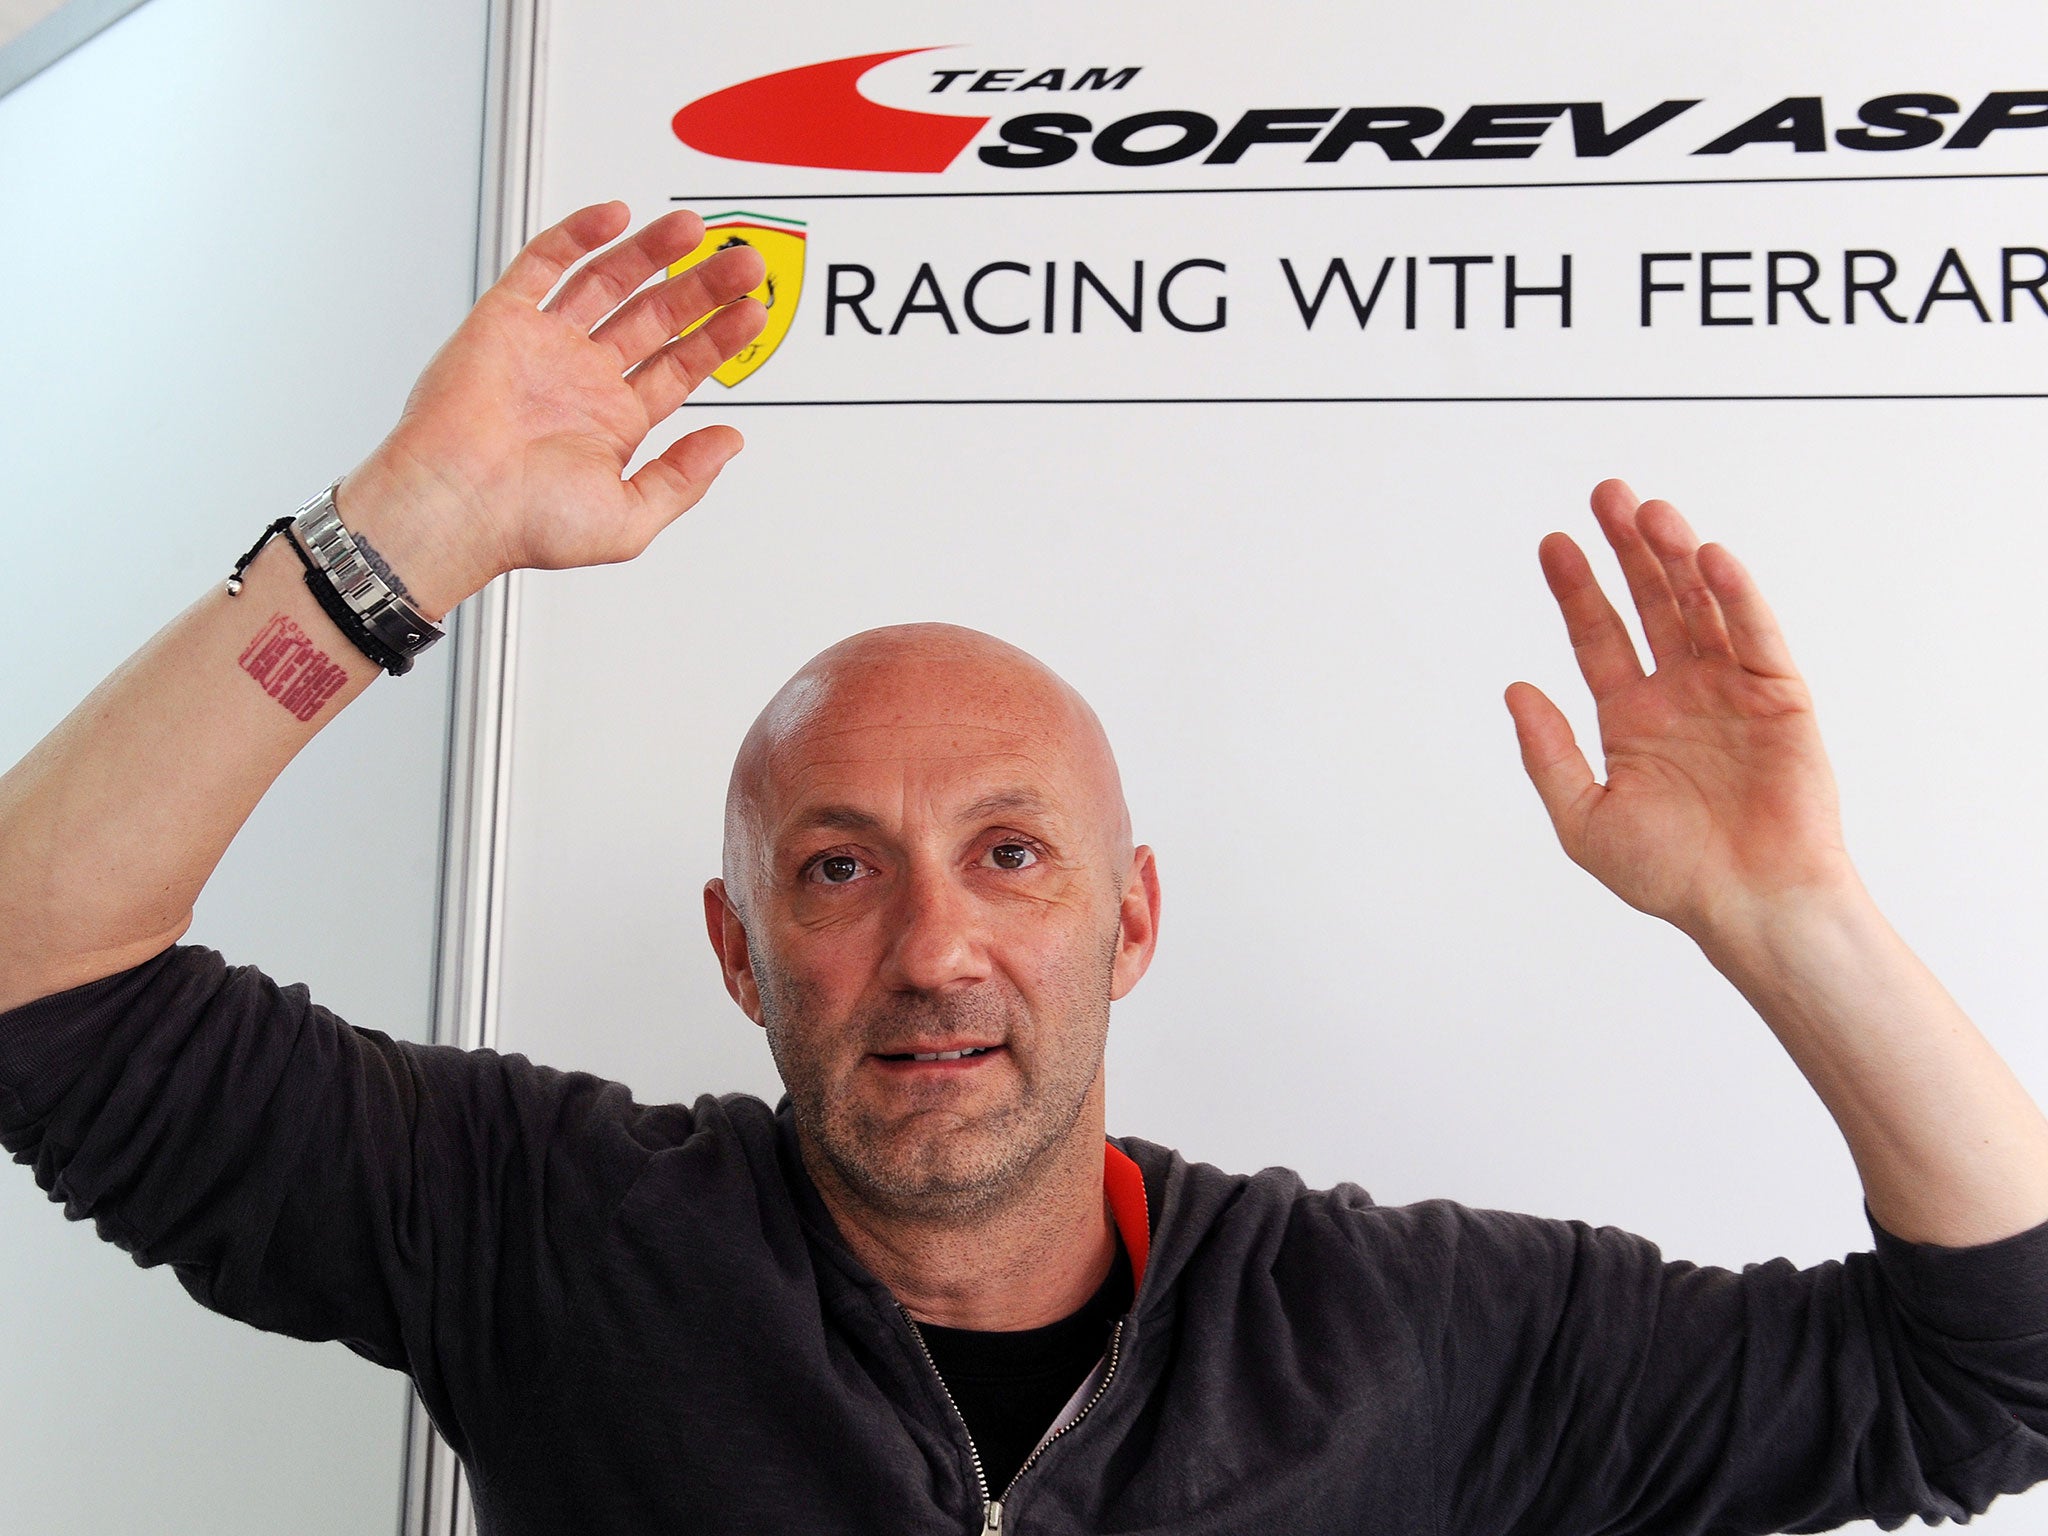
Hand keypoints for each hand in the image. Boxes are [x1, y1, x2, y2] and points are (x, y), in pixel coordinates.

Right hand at [338, 202, 766, 618]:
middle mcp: (582, 380)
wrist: (455, 504)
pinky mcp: (503, 319)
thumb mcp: (630, 518)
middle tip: (741, 263)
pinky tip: (617, 217)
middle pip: (654, 317)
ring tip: (693, 229)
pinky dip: (579, 235)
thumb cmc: (526, 524)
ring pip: (608, 282)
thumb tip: (730, 442)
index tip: (752, 311)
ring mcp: (545, 346)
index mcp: (613, 423)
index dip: (717, 337)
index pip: (679, 367)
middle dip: (700, 288)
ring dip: (652, 253)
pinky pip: (545, 263)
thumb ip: (685, 479)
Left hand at [1505, 480, 1860, 943]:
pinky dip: (1737, 598)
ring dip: (1678, 558)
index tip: (1553, 544)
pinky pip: (1756, 638)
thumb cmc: (1674, 876)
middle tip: (1605, 495)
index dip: (1576, 589)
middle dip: (1628, 549)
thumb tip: (1515, 690)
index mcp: (1631, 718)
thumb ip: (1547, 754)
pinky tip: (1711, 559)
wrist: (1750, 909)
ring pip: (1702, 608)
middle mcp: (1680, 694)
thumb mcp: (1585, 818)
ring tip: (1650, 512)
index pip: (1598, 637)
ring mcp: (1731, 692)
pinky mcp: (1780, 700)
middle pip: (1651, 603)